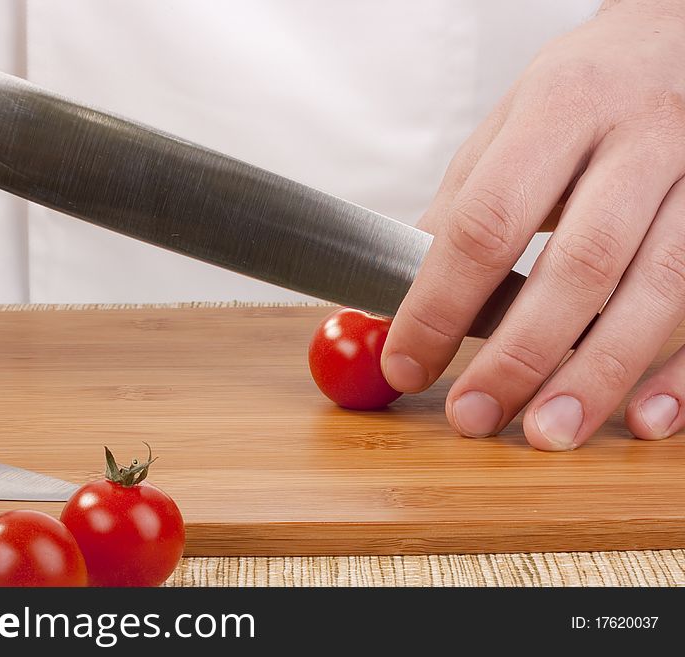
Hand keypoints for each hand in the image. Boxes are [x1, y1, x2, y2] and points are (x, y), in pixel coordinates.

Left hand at [382, 0, 684, 449]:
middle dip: (521, 354)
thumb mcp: (510, 127)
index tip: (407, 361)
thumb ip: (463, 204)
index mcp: (563, 109)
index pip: (487, 222)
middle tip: (476, 414)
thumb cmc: (584, 92)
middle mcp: (643, 139)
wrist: (678, 41)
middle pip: (580, 264)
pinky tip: (642, 417)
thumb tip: (403, 292)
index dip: (440, 303)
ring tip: (547, 432)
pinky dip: (682, 372)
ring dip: (597, 374)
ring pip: (658, 290)